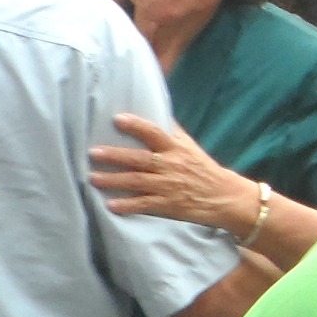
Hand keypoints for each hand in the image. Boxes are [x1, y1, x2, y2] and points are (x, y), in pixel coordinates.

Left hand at [90, 111, 258, 232]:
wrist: (223, 196)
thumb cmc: (203, 168)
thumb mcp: (190, 147)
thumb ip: (172, 132)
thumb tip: (156, 110)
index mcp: (176, 149)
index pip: (154, 133)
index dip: (136, 125)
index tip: (117, 119)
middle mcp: (171, 166)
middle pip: (139, 159)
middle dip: (115, 156)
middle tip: (93, 152)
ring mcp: (169, 186)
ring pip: (137, 182)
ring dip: (113, 180)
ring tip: (93, 178)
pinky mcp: (168, 205)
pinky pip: (144, 205)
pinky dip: (127, 205)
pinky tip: (111, 205)